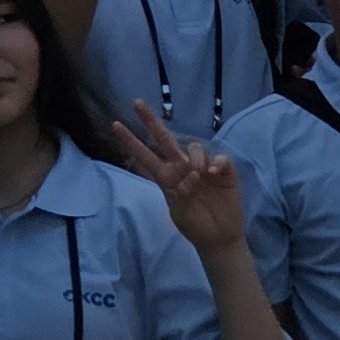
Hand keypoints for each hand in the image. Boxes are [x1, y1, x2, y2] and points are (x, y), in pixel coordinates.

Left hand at [106, 104, 247, 249]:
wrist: (219, 237)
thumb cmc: (195, 226)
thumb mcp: (181, 215)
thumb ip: (182, 195)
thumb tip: (191, 175)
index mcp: (166, 178)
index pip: (145, 156)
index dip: (131, 142)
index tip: (115, 125)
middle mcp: (182, 167)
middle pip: (165, 139)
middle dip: (150, 121)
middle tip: (136, 103)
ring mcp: (203, 167)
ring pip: (195, 147)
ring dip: (196, 156)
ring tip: (201, 173)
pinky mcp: (224, 171)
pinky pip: (220, 158)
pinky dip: (217, 162)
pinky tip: (214, 173)